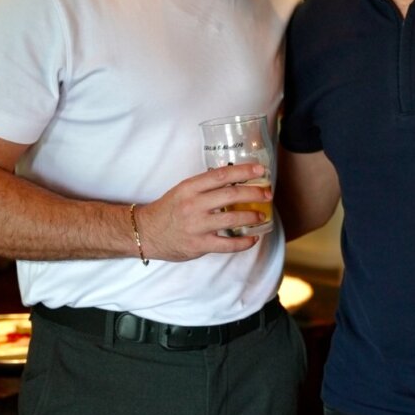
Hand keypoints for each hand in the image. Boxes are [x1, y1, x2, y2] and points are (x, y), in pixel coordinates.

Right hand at [132, 164, 272, 261]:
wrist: (146, 232)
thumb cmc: (168, 210)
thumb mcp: (182, 191)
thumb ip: (205, 187)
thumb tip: (235, 181)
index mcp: (190, 187)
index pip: (221, 175)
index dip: (243, 171)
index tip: (260, 169)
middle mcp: (193, 204)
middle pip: (231, 195)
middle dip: (254, 193)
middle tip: (267, 194)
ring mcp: (196, 226)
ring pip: (232, 219)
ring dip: (251, 216)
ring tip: (262, 215)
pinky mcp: (198, 245)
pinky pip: (227, 245)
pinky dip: (243, 242)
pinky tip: (253, 239)